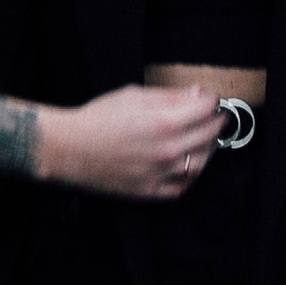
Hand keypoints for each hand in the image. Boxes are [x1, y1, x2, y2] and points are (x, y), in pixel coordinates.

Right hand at [44, 82, 226, 200]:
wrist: (69, 148)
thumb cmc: (97, 119)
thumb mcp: (133, 95)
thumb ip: (169, 96)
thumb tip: (195, 94)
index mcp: (165, 122)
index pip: (207, 108)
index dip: (213, 99)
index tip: (211, 98)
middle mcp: (168, 149)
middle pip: (210, 134)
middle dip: (216, 121)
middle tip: (214, 115)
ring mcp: (160, 173)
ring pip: (202, 163)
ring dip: (209, 148)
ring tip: (204, 139)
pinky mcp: (150, 190)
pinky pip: (182, 187)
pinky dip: (190, 175)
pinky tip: (187, 164)